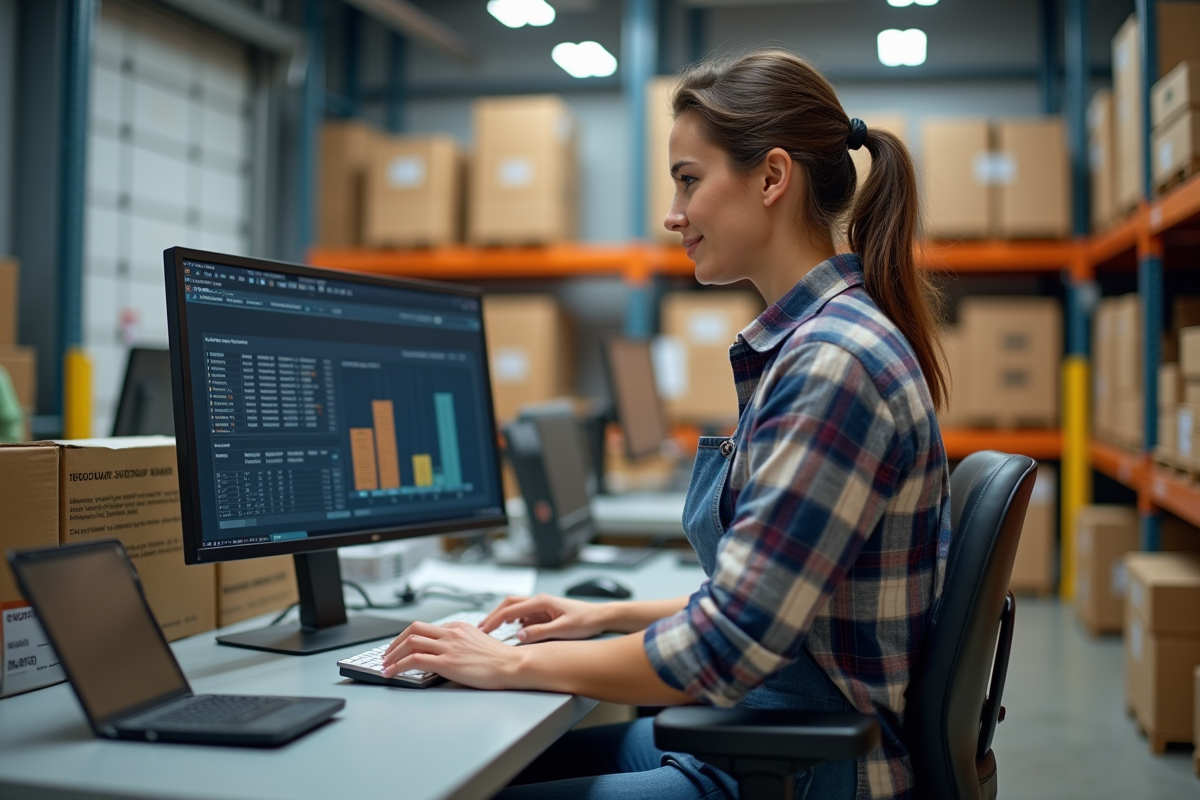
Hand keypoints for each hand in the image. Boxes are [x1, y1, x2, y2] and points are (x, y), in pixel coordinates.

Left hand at [380, 621, 519, 688]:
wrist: (513, 665)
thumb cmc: (500, 659)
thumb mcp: (478, 642)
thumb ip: (461, 643)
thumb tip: (447, 653)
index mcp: (459, 627)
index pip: (426, 627)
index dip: (408, 638)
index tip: (400, 647)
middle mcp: (451, 633)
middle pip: (413, 629)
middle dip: (395, 642)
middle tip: (387, 654)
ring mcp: (448, 646)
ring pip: (410, 642)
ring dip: (392, 654)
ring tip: (385, 665)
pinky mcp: (447, 662)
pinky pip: (415, 660)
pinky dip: (398, 665)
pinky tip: (392, 673)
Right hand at [478, 594, 610, 642]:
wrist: (601, 617)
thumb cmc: (586, 620)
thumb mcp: (563, 629)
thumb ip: (540, 632)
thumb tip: (519, 636)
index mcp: (541, 601)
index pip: (510, 609)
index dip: (494, 620)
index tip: (483, 630)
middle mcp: (540, 601)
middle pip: (509, 604)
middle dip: (494, 616)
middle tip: (482, 629)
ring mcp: (542, 606)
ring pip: (516, 608)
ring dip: (503, 618)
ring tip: (493, 631)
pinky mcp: (545, 613)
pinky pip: (525, 615)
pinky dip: (515, 622)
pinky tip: (514, 632)